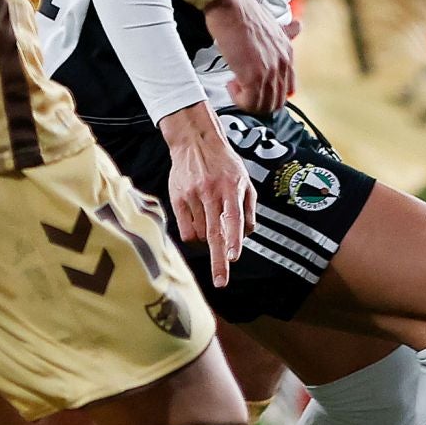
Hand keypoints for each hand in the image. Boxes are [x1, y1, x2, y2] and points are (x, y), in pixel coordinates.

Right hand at [158, 103, 253, 287]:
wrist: (195, 142)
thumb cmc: (224, 164)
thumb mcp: (245, 182)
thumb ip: (248, 209)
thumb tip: (246, 236)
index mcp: (231, 188)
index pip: (232, 218)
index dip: (233, 239)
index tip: (234, 257)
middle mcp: (211, 193)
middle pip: (214, 233)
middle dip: (218, 260)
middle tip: (221, 282)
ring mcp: (192, 197)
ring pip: (200, 234)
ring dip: (207, 239)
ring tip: (210, 220)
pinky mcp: (177, 199)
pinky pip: (185, 230)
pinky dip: (193, 234)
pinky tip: (198, 223)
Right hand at [203, 0, 294, 115]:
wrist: (230, 6)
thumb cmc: (244, 13)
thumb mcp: (273, 23)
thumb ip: (286, 32)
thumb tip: (298, 27)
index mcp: (287, 53)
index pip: (288, 88)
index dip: (270, 93)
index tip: (256, 87)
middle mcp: (283, 63)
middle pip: (276, 101)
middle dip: (258, 101)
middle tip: (243, 90)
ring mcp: (270, 71)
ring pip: (264, 105)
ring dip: (247, 101)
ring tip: (235, 86)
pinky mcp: (254, 76)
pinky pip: (250, 102)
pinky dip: (239, 99)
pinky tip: (231, 84)